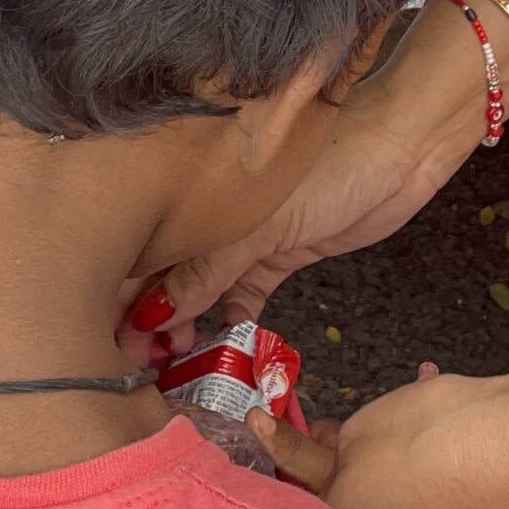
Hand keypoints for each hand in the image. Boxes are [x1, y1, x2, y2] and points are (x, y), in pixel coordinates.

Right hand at [117, 81, 440, 363]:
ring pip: (199, 290)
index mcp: (197, 189)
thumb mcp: (264, 221)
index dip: (118, 293)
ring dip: (184, 326)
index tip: (105, 338)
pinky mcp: (280, 253)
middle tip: (138, 363)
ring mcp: (247, 236)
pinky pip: (241, 295)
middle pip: (164, 274)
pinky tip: (217, 344)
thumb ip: (209, 268)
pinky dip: (228, 321)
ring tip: (173, 362)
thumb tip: (154, 314)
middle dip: (145, 319)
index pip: (141, 248)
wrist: (404, 146)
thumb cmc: (335, 160)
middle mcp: (214, 214)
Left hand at [251, 363, 508, 508]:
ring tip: (403, 443)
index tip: (264, 424)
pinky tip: (447, 466)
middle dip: (336, 482)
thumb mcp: (368, 428)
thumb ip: (334, 453)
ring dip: (389, 497)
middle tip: (336, 435)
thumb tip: (332, 458)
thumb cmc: (442, 437)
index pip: (294, 504)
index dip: (284, 453)